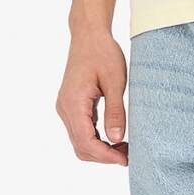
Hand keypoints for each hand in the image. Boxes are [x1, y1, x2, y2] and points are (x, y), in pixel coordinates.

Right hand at [56, 29, 129, 164]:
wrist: (88, 35)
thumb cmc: (103, 53)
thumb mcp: (115, 82)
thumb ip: (115, 111)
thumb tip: (116, 139)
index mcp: (73, 103)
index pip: (86, 141)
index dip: (106, 156)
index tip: (125, 159)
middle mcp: (65, 108)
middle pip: (80, 146)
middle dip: (103, 156)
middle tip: (128, 155)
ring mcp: (65, 108)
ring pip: (79, 141)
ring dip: (100, 149)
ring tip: (124, 147)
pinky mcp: (71, 106)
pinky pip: (80, 130)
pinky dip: (96, 139)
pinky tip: (115, 136)